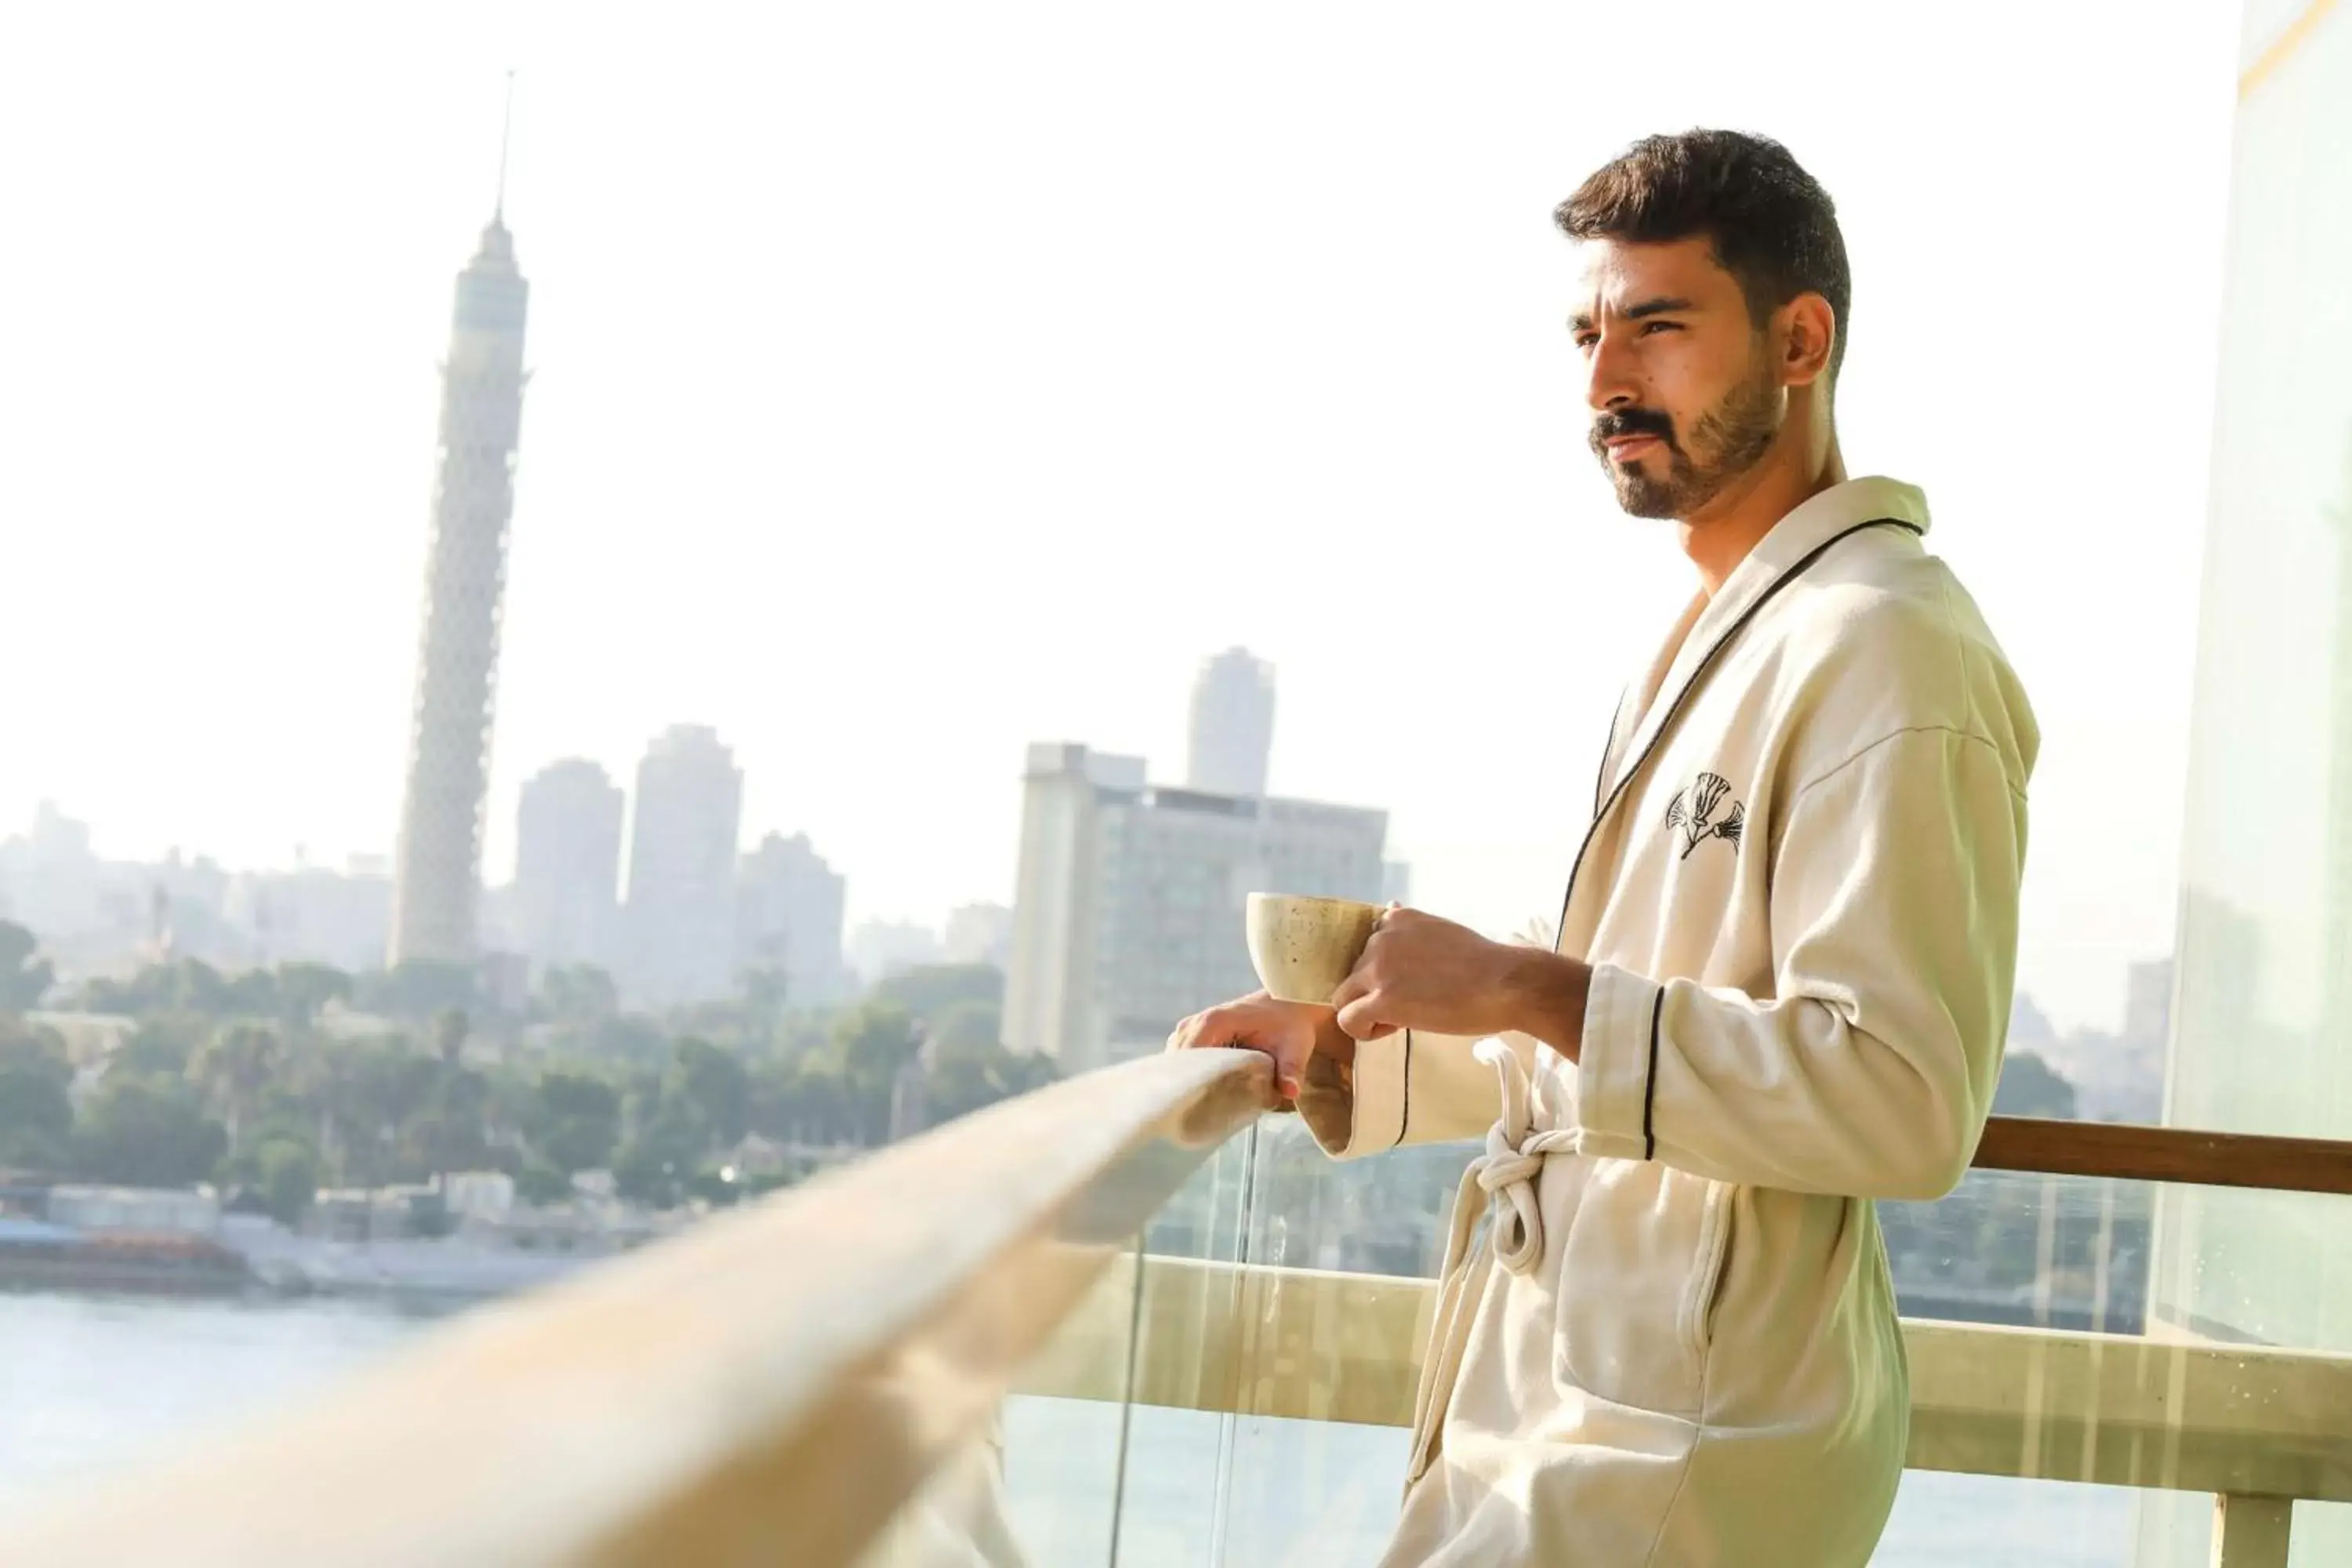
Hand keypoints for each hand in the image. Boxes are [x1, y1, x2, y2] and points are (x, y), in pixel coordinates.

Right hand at [1166, 990, 1353, 1106]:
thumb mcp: (1295, 1046)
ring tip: (1200, 1107)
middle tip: (1200, 1115)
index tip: (1198, 1109)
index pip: (1188, 1059)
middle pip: (1178, 1063)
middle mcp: (1195, 1023)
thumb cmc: (1290, 1023)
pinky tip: (1203, 1093)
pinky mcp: (1194, 1034)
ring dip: (1187, 1082)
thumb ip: (1291, 1069)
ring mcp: (1191, 1027)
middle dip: (1187, 1088)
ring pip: (1177, 1062)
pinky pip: (1182, 1058)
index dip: (1191, 1085)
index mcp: (1214, 1023)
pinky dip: (1189, 1075)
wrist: (1288, 1004)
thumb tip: (1289, 1092)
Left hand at [1331, 906, 1589, 1056]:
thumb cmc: (1484, 963)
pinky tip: (1394, 1028)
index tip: (1411, 982)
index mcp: (1397, 918)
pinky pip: (1347, 1019)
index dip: (1384, 972)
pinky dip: (1365, 1030)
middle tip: (1413, 1004)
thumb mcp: (1441, 929)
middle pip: (1355, 974)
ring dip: (1368, 1012)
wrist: (1506, 982)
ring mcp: (1379, 967)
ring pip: (1343, 997)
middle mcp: (1381, 937)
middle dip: (1375, 993)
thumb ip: (1411, 928)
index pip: (1366, 948)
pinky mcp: (1382, 998)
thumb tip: (1389, 905)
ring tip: (1403, 1018)